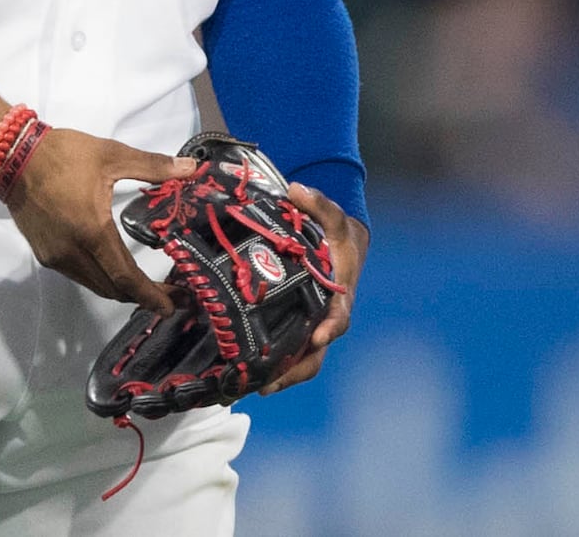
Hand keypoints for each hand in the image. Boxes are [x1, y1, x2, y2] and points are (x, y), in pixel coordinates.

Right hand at [8, 127, 193, 311]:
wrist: (12, 156)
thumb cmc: (64, 154)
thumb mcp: (112, 154)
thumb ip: (153, 166)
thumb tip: (191, 168)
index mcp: (92, 231)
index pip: (126, 278)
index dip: (151, 295)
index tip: (172, 305)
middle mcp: (72, 253)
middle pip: (113, 289)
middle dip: (142, 296)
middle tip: (169, 293)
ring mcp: (56, 257)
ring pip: (95, 285)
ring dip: (120, 288)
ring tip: (145, 284)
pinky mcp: (45, 255)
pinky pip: (79, 276)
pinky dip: (100, 278)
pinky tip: (113, 266)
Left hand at [257, 183, 367, 395]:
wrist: (338, 245)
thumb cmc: (336, 234)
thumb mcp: (333, 216)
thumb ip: (318, 203)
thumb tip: (296, 190)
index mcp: (338, 297)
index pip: (338, 319)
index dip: (329, 329)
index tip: (318, 337)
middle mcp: (324, 320)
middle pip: (314, 355)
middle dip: (293, 371)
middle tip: (267, 383)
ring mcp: (309, 328)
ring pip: (297, 361)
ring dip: (275, 376)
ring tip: (245, 388)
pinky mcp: (292, 329)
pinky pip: (282, 353)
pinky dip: (265, 365)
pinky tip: (239, 374)